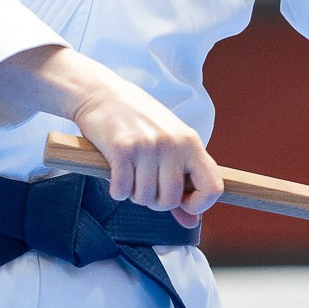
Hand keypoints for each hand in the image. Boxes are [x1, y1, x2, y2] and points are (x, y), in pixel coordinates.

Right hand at [0, 44, 223, 225]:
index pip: (215, 188)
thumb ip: (178, 175)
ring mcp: (150, 147)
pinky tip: (109, 173)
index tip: (184, 209)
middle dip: (152, 202)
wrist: (93, 90)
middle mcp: (175, 143)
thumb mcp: (162, 140)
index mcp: (189, 140)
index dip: (199, 205)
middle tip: (136, 184)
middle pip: (171, 202)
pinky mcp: (122, 150)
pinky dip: (112, 188)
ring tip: (122, 173)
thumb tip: (188, 218)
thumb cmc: (129, 118)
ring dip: (130, 195)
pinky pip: (122, 191)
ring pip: (146, 201)